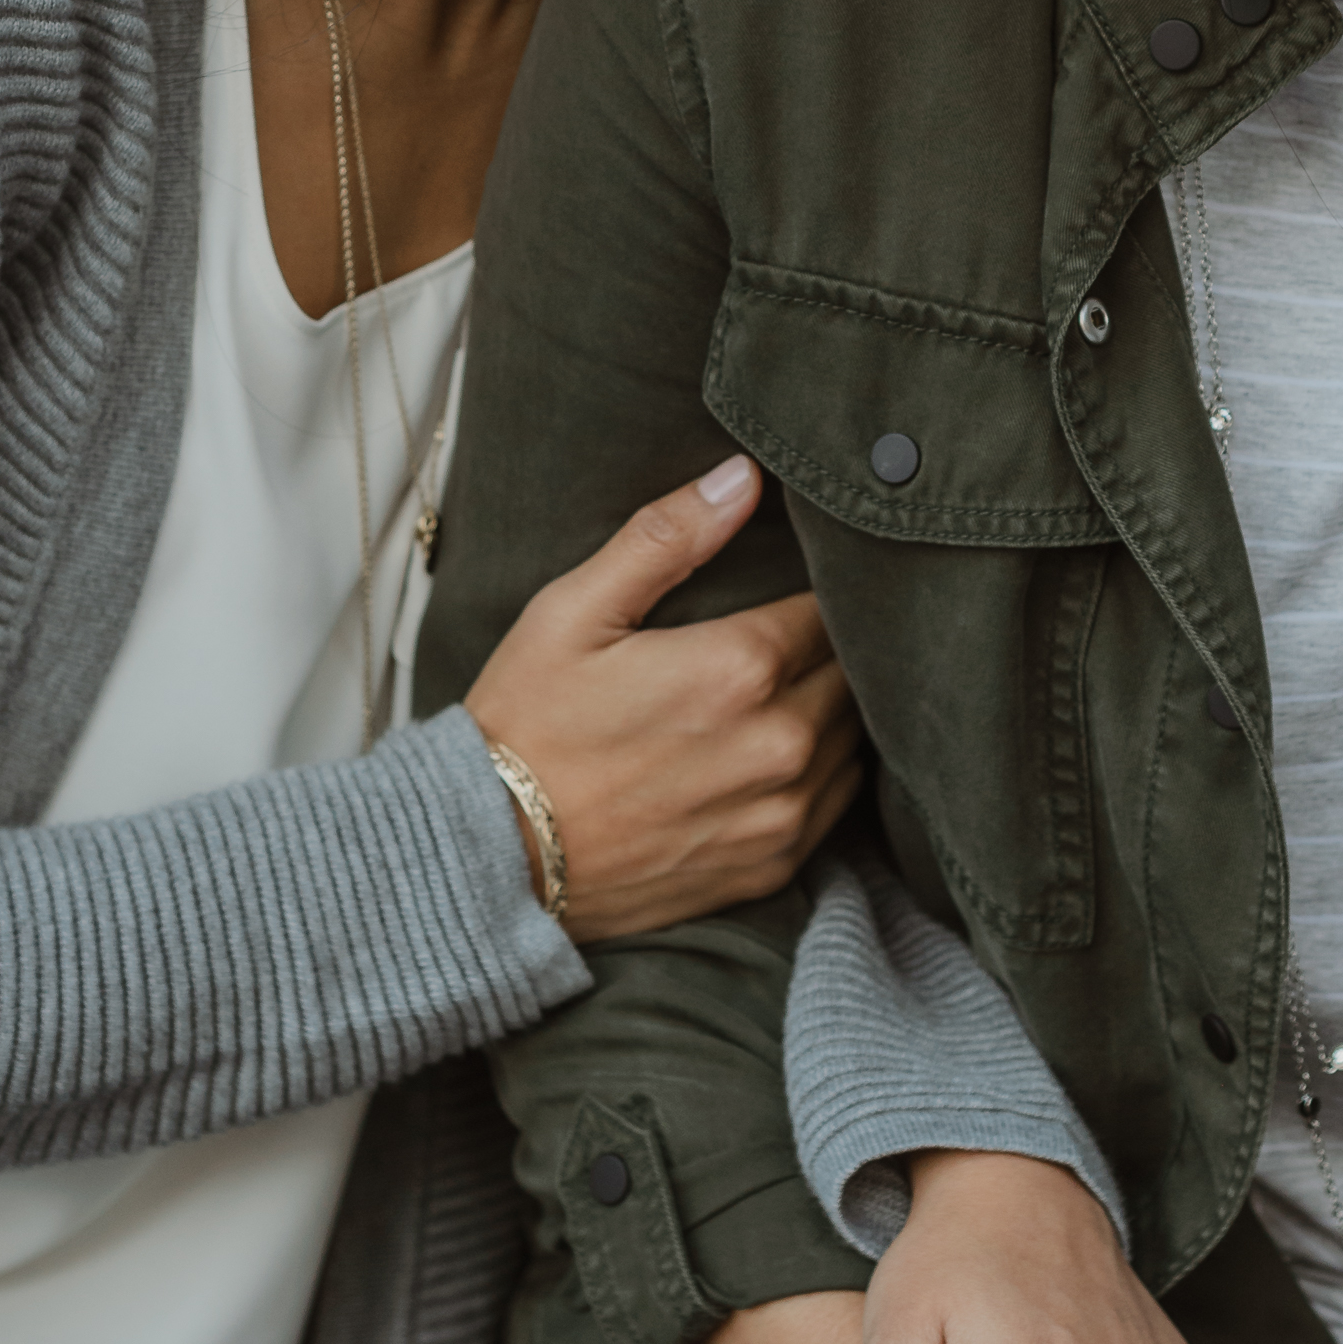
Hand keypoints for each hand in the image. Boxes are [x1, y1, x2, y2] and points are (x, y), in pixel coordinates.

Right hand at [466, 453, 861, 944]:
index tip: (791, 582)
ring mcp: (782, 812)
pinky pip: (836, 802)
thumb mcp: (573, 612)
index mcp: (741, 668)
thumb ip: (666, 537)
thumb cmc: (524, 725)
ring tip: (777, 694)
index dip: (816, 588)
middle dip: (826, 648)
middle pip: (851, 672)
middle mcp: (780, 744)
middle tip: (782, 637)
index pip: (830, 606)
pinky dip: (818, 772)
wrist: (491, 860)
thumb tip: (744, 477)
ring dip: (827, 710)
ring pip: (851, 736)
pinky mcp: (773, 866)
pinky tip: (771, 755)